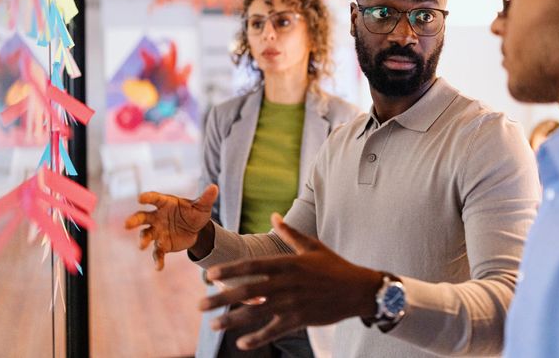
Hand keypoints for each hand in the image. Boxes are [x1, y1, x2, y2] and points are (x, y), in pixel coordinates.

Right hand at [124, 184, 217, 269]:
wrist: (197, 230)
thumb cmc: (195, 213)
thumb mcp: (202, 206)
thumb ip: (206, 198)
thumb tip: (214, 187)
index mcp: (166, 204)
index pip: (155, 199)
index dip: (147, 197)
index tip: (140, 198)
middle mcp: (157, 217)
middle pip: (142, 217)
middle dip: (134, 220)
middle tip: (127, 225)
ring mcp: (158, 231)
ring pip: (146, 235)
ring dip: (143, 240)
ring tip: (141, 247)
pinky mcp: (163, 245)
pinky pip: (157, 253)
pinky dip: (157, 260)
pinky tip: (159, 268)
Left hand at [199, 213, 382, 350]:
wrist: (358, 289)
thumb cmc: (334, 266)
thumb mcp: (313, 245)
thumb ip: (289, 233)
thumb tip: (274, 214)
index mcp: (288, 262)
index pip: (252, 265)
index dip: (229, 270)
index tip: (209, 276)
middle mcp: (287, 282)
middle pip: (247, 291)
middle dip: (221, 298)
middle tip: (200, 304)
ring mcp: (293, 303)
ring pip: (256, 313)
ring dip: (232, 320)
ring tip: (213, 324)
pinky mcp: (300, 320)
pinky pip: (273, 330)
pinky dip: (257, 338)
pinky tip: (241, 344)